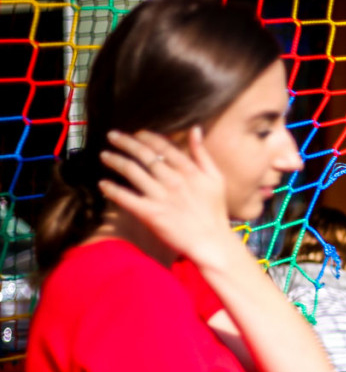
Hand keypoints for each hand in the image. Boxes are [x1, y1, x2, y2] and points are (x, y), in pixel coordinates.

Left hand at [98, 128, 230, 261]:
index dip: (147, 137)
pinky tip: (103, 184)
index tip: (137, 133)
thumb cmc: (215, 211)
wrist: (212, 242)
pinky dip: (112, 190)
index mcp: (189, 170)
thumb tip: (195, 129)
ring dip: (115, 160)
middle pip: (144, 155)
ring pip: (132, 171)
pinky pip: (126, 198)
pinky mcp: (151, 214)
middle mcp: (173, 180)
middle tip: (112, 136)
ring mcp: (161, 197)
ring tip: (105, 155)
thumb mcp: (216, 178)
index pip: (163, 146)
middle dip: (125, 142)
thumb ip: (203, 153)